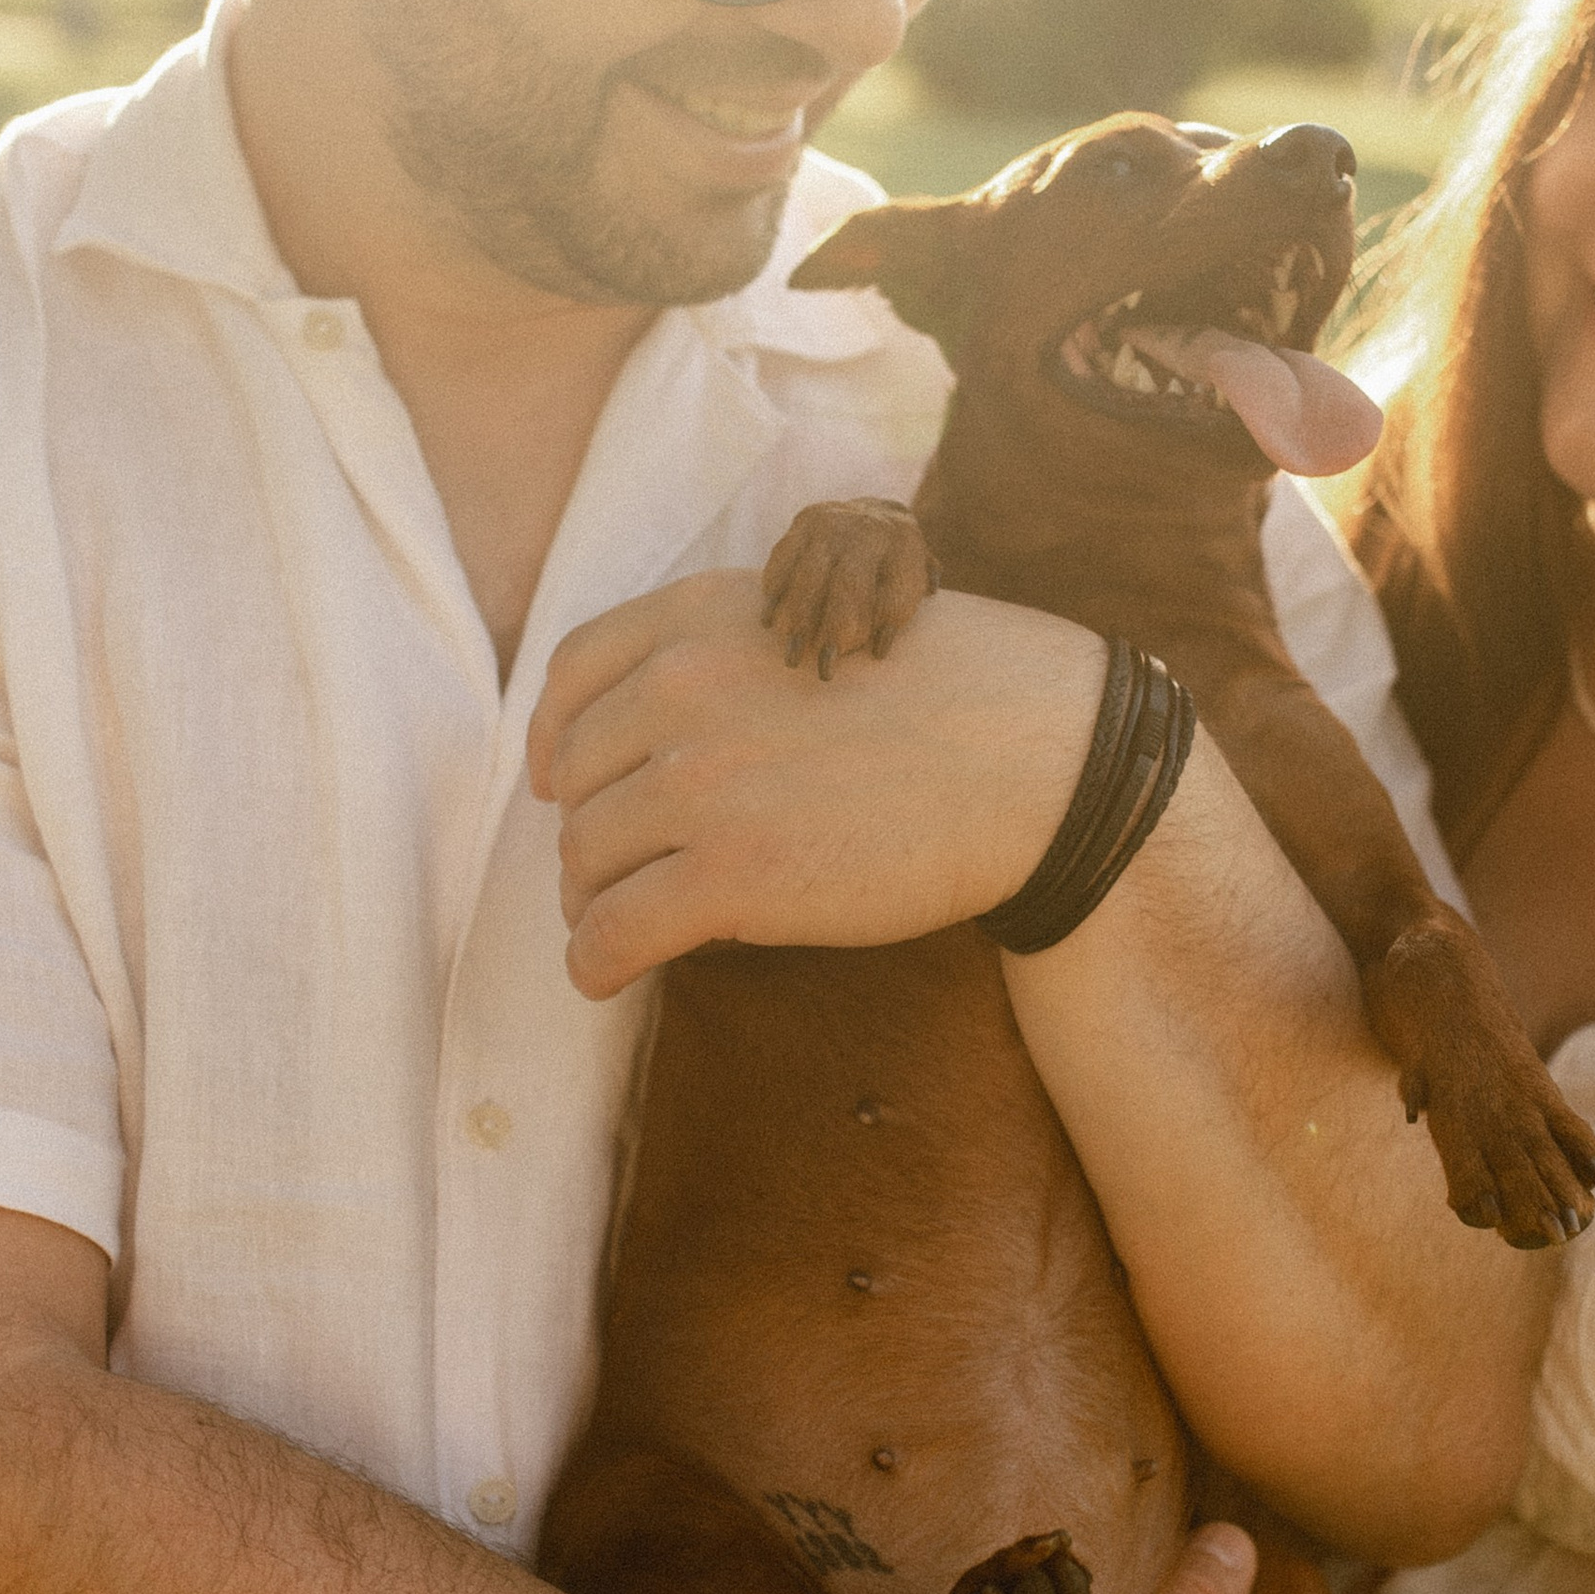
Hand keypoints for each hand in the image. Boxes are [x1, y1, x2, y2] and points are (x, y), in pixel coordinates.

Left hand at [526, 572, 1105, 996]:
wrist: (1038, 759)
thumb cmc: (956, 694)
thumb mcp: (827, 619)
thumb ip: (733, 656)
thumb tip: (657, 740)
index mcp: (706, 618)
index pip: (574, 675)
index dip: (555, 740)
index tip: (558, 783)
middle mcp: (685, 688)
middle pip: (577, 780)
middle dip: (595, 831)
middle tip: (629, 871)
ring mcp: (702, 784)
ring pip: (584, 859)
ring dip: (596, 900)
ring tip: (627, 924)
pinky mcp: (731, 876)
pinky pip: (611, 933)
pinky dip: (594, 962)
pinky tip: (608, 975)